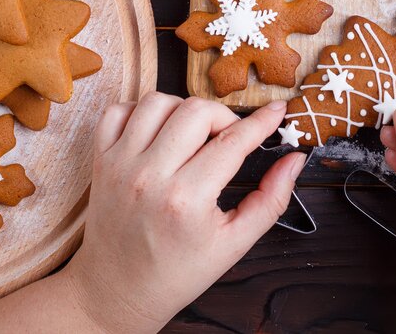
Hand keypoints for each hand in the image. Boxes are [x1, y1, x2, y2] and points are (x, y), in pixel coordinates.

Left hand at [63, 94, 306, 331]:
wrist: (117, 292)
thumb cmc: (177, 272)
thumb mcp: (234, 244)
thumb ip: (271, 200)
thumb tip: (294, 159)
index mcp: (187, 200)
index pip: (234, 141)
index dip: (262, 121)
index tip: (278, 110)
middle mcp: (150, 176)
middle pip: (196, 110)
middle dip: (223, 117)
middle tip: (229, 139)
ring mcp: (120, 165)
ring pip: (157, 101)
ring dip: (183, 110)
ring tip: (193, 135)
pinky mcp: (101, 161)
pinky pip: (117, 111)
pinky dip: (140, 112)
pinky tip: (158, 132)